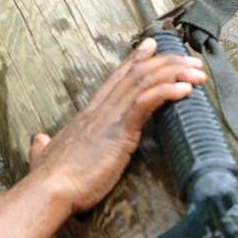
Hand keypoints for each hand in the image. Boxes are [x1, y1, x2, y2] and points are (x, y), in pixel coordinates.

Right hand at [27, 37, 205, 213]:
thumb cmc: (49, 181)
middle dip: (167, 62)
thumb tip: (39, 141)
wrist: (48, 190)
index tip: (152, 46)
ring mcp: (109, 118)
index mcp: (87, 116)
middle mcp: (99, 111)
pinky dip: (168, 92)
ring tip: (197, 73)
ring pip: (145, 82)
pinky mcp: (119, 131)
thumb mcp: (43, 158)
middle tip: (190, 59)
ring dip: (175, 74)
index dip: (134, 60)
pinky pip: (147, 102)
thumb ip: (42, 148)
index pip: (115, 80)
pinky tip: (185, 90)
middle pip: (135, 74)